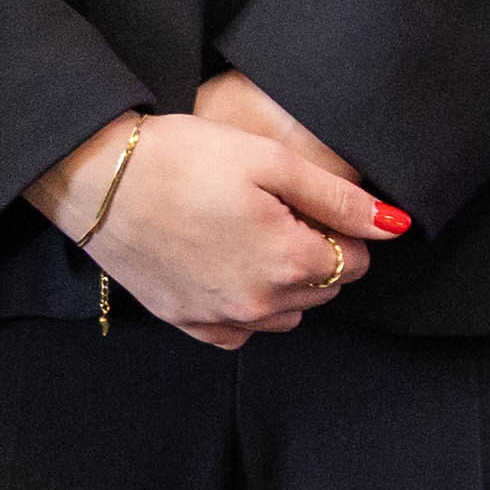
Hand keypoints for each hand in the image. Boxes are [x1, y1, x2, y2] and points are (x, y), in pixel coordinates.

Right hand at [31, 77, 399, 349]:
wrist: (95, 176)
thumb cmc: (180, 158)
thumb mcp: (269, 160)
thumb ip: (338, 197)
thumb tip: (394, 226)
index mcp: (290, 262)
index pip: (357, 260)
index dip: (337, 227)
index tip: (302, 201)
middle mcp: (261, 303)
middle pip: (323, 289)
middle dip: (312, 254)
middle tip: (270, 209)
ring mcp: (221, 318)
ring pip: (285, 313)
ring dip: (280, 282)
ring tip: (244, 234)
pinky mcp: (186, 321)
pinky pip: (239, 330)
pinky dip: (243, 306)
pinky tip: (222, 267)